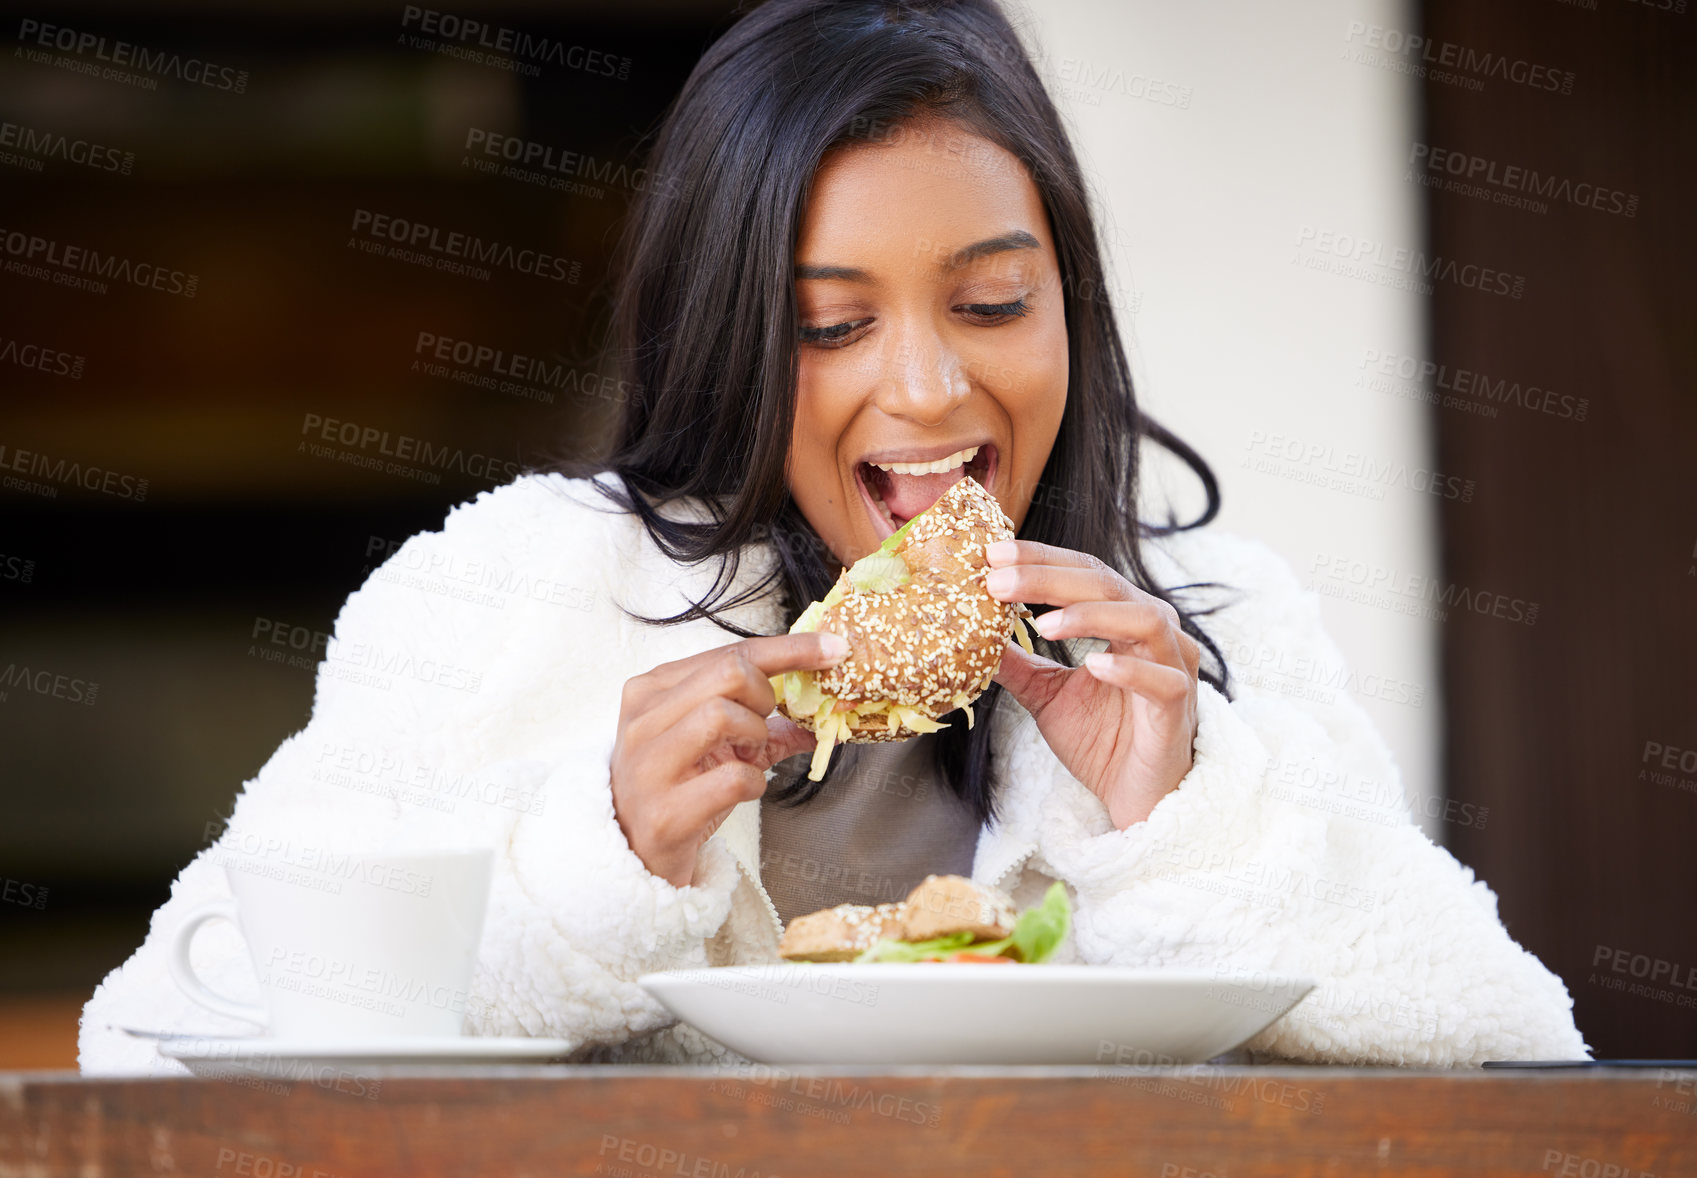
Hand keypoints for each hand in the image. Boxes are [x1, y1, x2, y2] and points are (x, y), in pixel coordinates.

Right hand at [611, 631, 848, 886]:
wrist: (636, 854)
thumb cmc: (676, 787)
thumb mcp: (712, 742)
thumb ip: (762, 722)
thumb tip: (820, 715)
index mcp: (654, 690)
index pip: (731, 652)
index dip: (790, 649)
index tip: (834, 648)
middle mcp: (644, 719)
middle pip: (728, 673)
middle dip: (764, 696)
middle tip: (763, 724)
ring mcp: (649, 765)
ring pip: (721, 714)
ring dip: (756, 736)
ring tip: (747, 756)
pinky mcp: (666, 812)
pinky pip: (733, 778)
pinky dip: (754, 783)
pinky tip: (743, 789)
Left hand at [984, 539, 1200, 829]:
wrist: (1138, 799)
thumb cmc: (1103, 740)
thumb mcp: (1046, 694)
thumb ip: (1017, 662)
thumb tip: (972, 633)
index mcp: (1123, 619)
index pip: (1082, 573)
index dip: (1038, 560)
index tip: (991, 554)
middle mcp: (1153, 632)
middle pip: (1105, 585)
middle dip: (1048, 577)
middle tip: (999, 578)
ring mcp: (1172, 665)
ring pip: (1141, 619)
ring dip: (1089, 615)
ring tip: (1043, 624)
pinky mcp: (1179, 707)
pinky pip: (1160, 680)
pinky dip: (1128, 669)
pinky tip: (1094, 665)